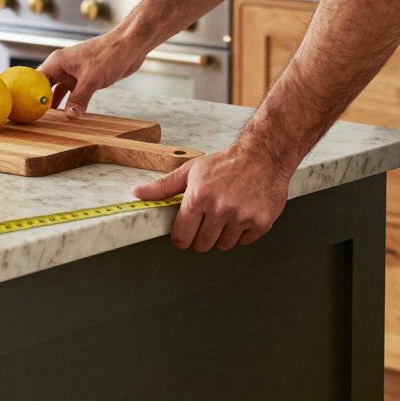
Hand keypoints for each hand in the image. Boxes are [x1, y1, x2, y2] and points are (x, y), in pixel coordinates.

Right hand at [37, 31, 147, 117]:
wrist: (130, 46)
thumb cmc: (109, 54)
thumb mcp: (91, 79)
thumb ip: (79, 98)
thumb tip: (70, 115)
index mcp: (58, 62)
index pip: (36, 79)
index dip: (31, 93)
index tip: (28, 108)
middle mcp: (63, 68)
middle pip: (46, 87)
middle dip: (42, 101)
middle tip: (37, 118)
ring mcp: (74, 74)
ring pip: (59, 92)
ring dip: (57, 104)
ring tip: (51, 120)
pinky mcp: (85, 79)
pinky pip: (73, 94)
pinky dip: (71, 103)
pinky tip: (69, 114)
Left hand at [132, 142, 292, 251]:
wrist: (262, 155)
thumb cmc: (225, 163)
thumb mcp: (190, 170)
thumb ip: (163, 186)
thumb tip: (136, 193)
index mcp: (198, 197)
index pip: (182, 236)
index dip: (181, 239)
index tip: (183, 236)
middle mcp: (220, 209)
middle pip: (202, 244)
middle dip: (201, 238)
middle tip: (207, 222)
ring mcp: (242, 217)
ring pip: (224, 245)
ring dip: (222, 235)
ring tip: (225, 215)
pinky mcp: (261, 222)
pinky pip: (245, 241)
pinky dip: (242, 233)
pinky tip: (242, 215)